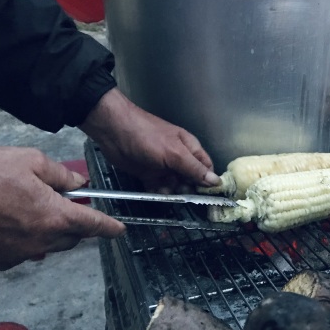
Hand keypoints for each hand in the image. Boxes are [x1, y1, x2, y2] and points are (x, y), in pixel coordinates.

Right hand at [0, 147, 124, 271]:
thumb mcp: (28, 161)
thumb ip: (59, 174)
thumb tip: (77, 184)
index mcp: (53, 215)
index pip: (92, 224)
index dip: (109, 227)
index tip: (119, 230)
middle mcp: (39, 239)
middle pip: (71, 237)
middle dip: (75, 224)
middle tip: (65, 204)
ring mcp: (17, 254)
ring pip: (47, 245)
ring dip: (49, 231)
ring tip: (30, 209)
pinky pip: (21, 252)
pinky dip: (23, 239)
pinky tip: (9, 222)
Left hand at [80, 88, 220, 192]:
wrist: (113, 131)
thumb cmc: (147, 137)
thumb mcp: (174, 153)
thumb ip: (195, 169)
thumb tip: (217, 182)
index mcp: (190, 149)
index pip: (206, 169)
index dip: (208, 183)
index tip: (207, 197)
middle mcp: (179, 158)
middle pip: (191, 180)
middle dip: (188, 189)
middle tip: (182, 194)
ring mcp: (164, 167)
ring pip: (175, 186)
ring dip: (172, 192)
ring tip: (164, 190)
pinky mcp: (149, 174)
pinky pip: (159, 188)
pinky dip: (158, 192)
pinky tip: (154, 191)